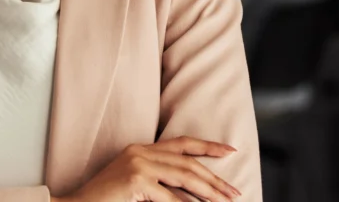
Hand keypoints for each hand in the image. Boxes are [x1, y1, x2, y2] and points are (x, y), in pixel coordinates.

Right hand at [54, 136, 240, 201]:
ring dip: (208, 192)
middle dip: (214, 178)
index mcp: (143, 149)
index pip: (183, 143)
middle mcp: (142, 151)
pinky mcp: (136, 180)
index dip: (208, 146)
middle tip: (234, 193)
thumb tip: (190, 193)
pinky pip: (169, 197)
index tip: (229, 151)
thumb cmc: (105, 201)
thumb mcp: (136, 187)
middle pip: (188, 162)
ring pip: (184, 177)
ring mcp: (138, 164)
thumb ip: (159, 183)